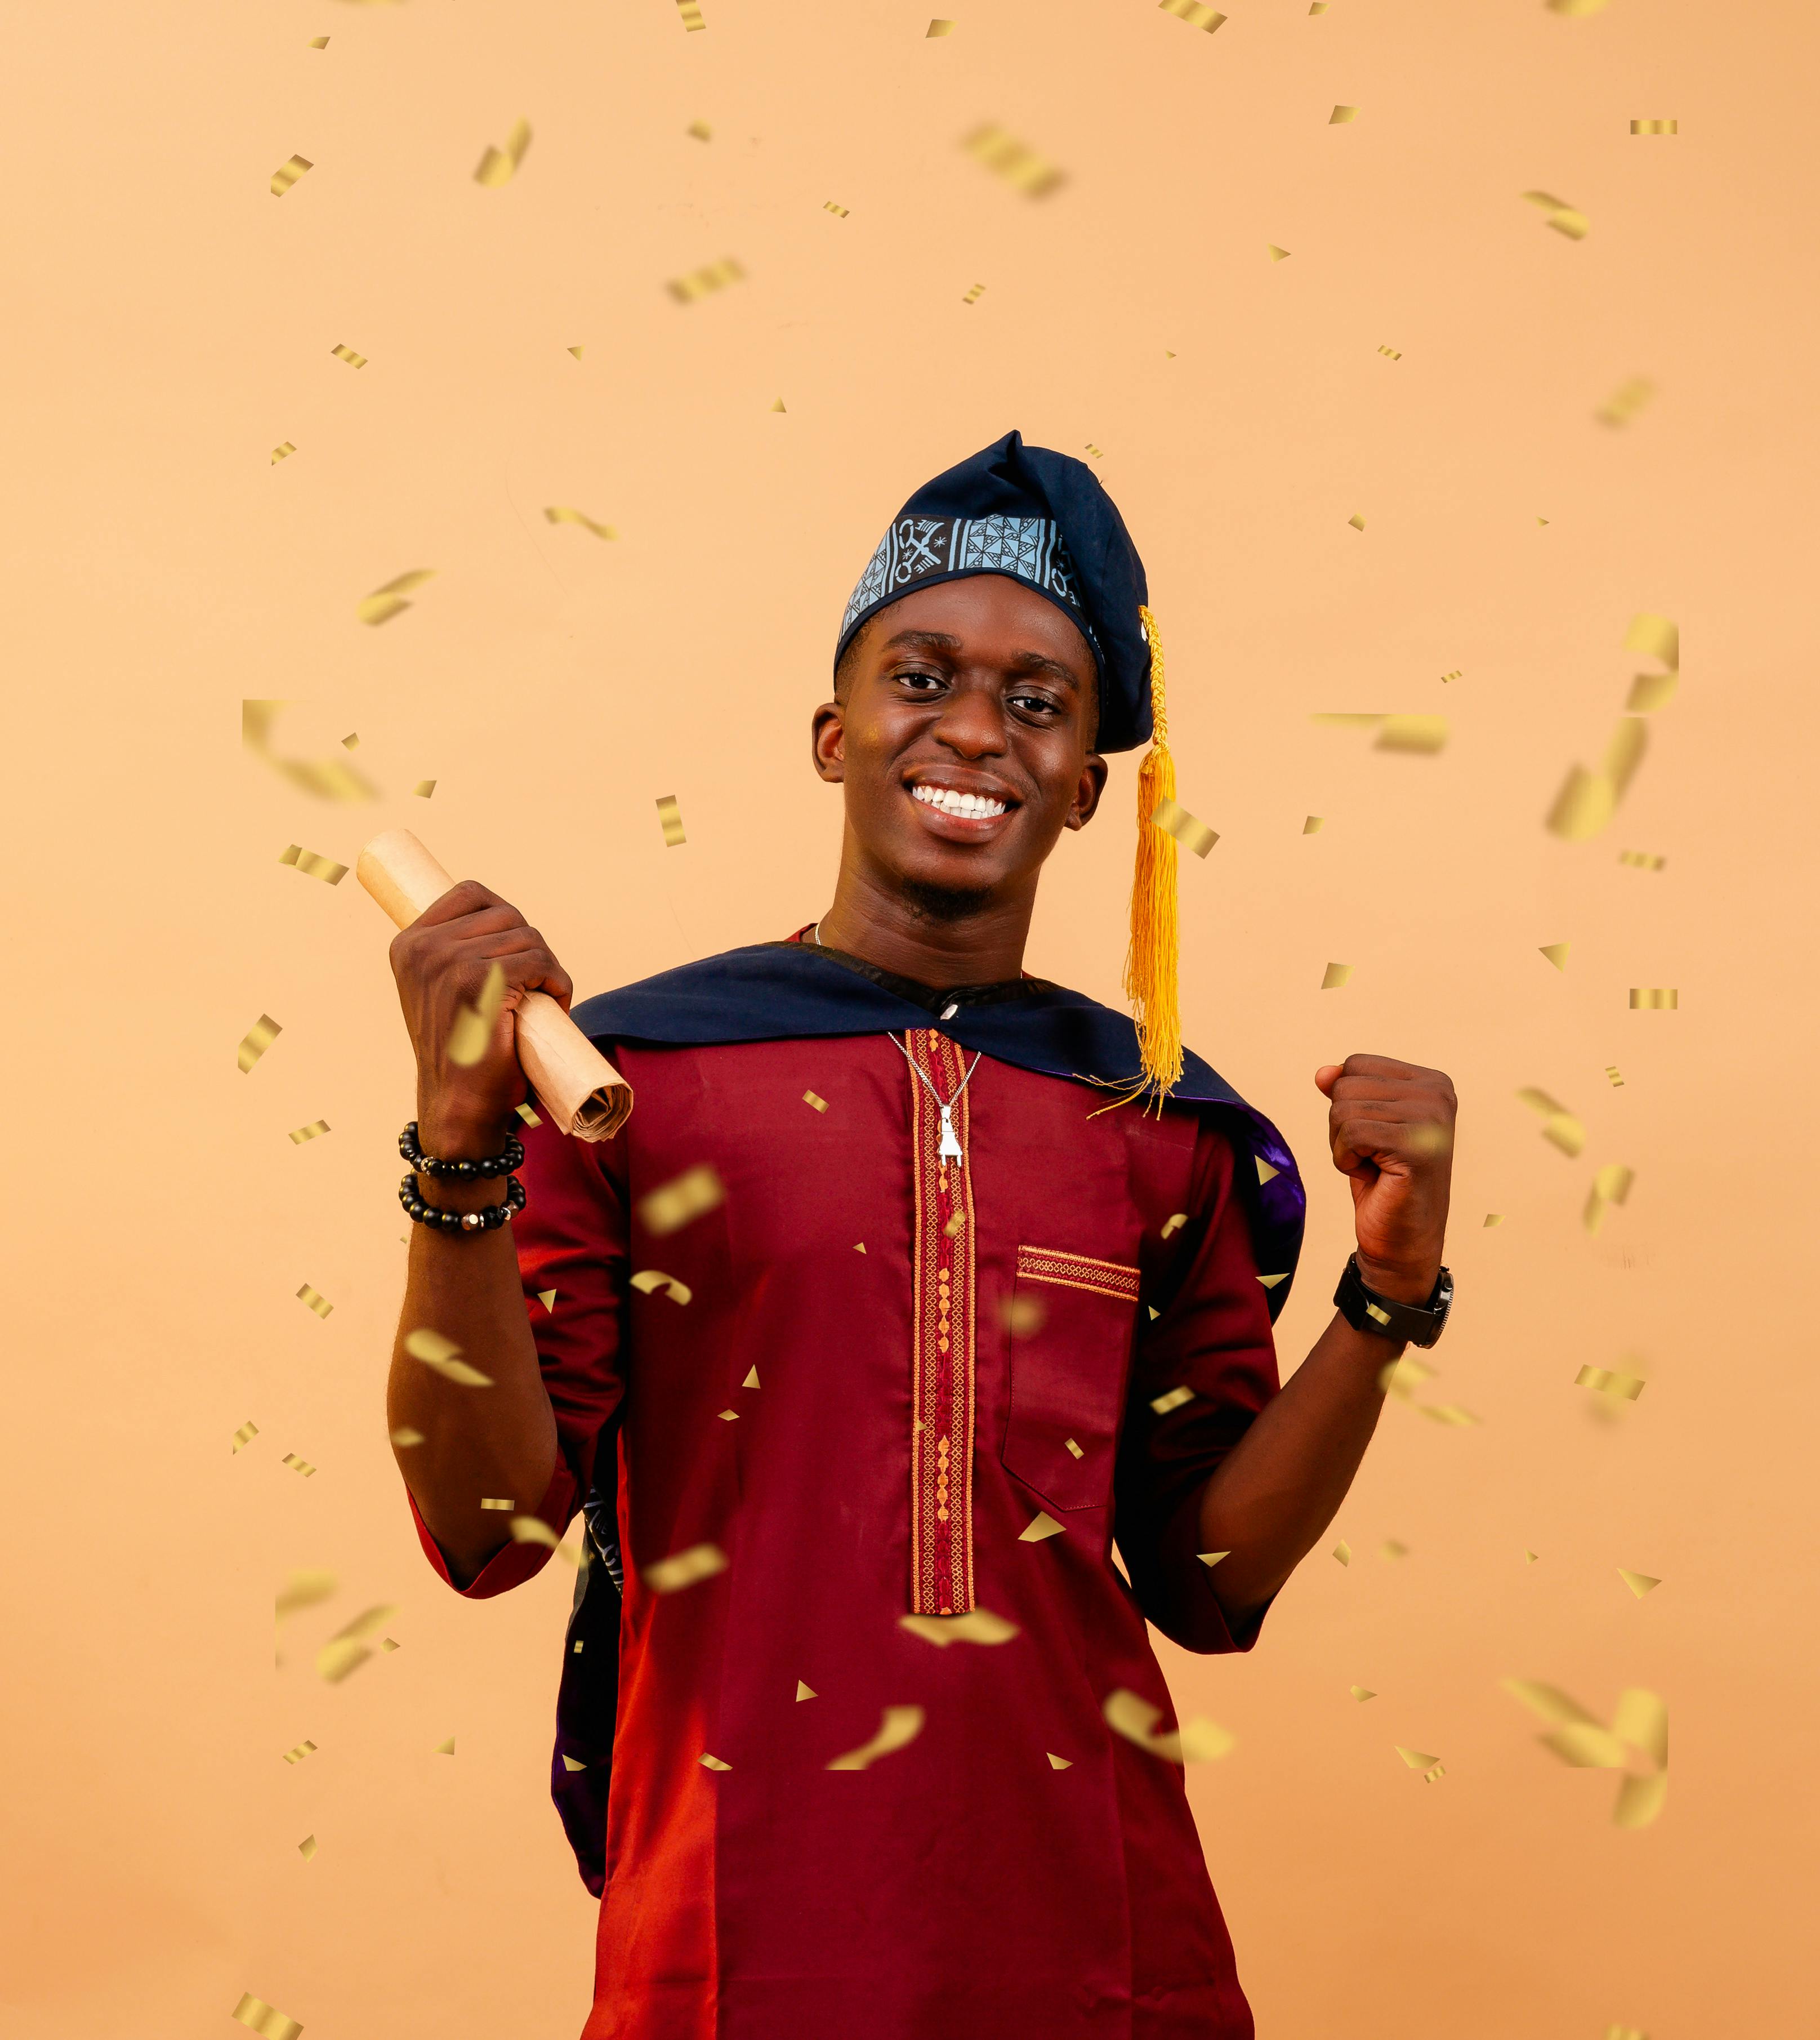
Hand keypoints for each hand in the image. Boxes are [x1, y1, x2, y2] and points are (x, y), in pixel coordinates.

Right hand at [388, 880, 572, 1152]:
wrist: (458, 1105)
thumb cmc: (460, 1052)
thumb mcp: (442, 990)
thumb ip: (457, 951)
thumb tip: (503, 916)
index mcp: (409, 944)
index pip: (470, 893)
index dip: (506, 917)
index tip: (517, 951)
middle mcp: (423, 947)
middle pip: (507, 914)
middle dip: (532, 946)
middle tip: (536, 984)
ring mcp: (449, 962)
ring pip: (528, 936)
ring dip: (548, 967)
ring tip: (542, 999)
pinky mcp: (481, 982)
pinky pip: (539, 961)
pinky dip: (557, 981)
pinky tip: (554, 1004)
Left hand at [1314, 1054, 1455, 1303]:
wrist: (1401, 1239)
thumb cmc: (1382, 1182)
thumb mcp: (1360, 1126)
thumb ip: (1346, 1092)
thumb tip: (1323, 1072)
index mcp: (1431, 1081)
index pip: (1356, 1064)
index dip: (1348, 1104)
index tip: (1374, 1137)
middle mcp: (1438, 1092)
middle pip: (1346, 1085)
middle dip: (1342, 1126)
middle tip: (1372, 1156)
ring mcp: (1432, 1118)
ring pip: (1343, 1109)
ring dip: (1344, 1145)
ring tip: (1375, 1166)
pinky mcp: (1417, 1145)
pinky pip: (1350, 1133)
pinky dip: (1346, 1159)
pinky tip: (1373, 1176)